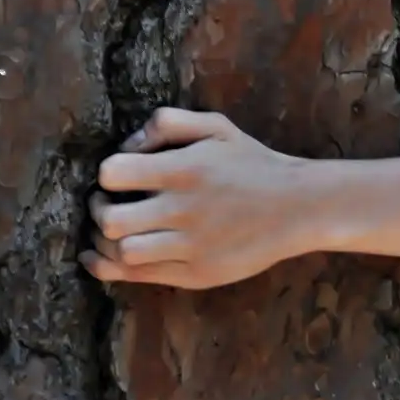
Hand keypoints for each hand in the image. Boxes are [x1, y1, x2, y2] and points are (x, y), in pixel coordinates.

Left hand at [81, 107, 311, 288]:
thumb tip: (128, 144)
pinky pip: (139, 276)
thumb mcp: (218, 127)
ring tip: (113, 230)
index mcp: (185, 170)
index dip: (109, 175)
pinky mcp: (196, 273)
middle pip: (111, 220)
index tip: (119, 177)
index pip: (114, 174)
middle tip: (106, 204)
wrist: (299, 207)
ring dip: (106, 241)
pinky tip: (100, 259)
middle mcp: (184, 210)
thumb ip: (169, 122)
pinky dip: (109, 268)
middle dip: (99, 210)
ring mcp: (191, 246)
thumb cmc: (254, 163)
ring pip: (123, 253)